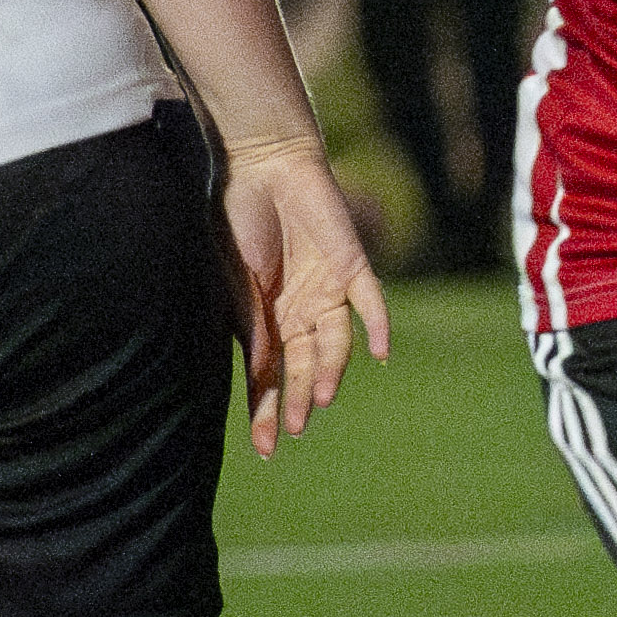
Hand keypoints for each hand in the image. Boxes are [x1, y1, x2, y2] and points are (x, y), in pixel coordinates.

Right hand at [216, 131, 389, 451]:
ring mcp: (328, 291)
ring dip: (328, 371)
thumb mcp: (236, 285)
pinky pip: (371, 303)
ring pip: (335, 344)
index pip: (268, 377)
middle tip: (294, 430)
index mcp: (266, 320)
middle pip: (303, 368)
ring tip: (318, 397)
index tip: (265, 451)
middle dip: (297, 400)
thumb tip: (261, 378)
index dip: (266, 412)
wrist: (260, 165)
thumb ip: (254, 330)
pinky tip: (380, 354)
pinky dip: (377, 326)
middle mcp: (300, 313)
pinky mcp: (352, 266)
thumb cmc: (237, 220)